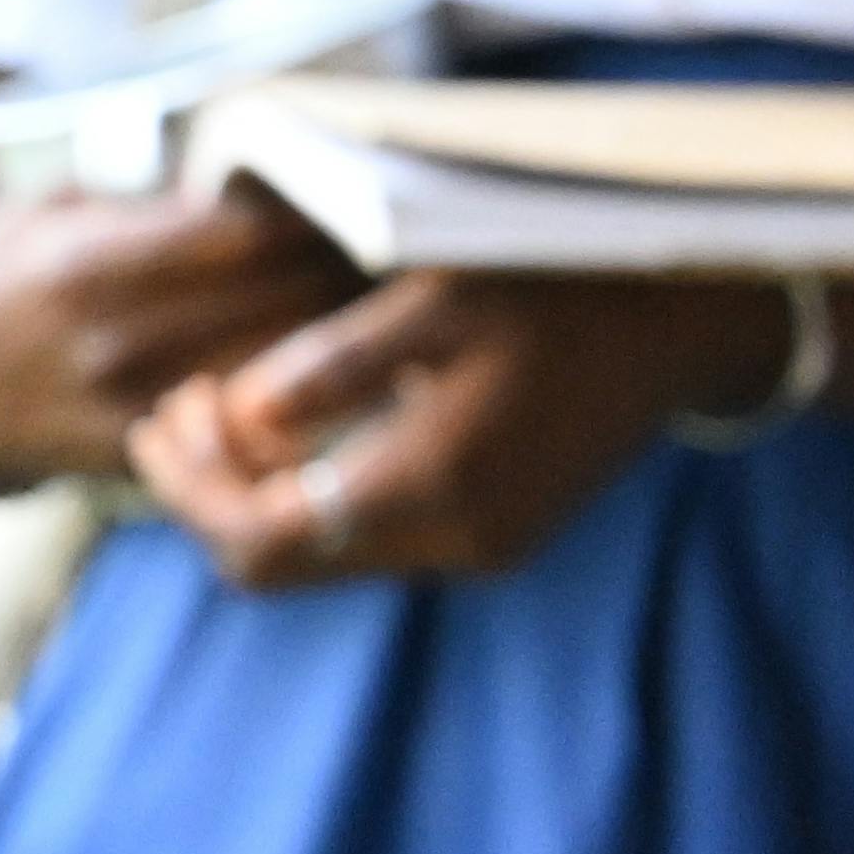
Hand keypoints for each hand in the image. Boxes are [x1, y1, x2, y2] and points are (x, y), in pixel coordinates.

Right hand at [0, 178, 367, 489]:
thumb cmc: (6, 266)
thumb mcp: (56, 207)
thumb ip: (154, 200)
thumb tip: (273, 178)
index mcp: (90, 263)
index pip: (246, 236)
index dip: (320, 215)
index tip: (371, 194)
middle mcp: (113, 340)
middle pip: (277, 302)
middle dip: (351, 272)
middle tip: (421, 247)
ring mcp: (128, 406)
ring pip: (278, 370)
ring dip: (343, 337)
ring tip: (402, 302)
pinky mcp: (137, 456)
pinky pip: (246, 430)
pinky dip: (301, 399)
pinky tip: (351, 370)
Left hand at [126, 262, 797, 593]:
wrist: (683, 324)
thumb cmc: (560, 290)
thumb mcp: (439, 296)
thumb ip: (335, 363)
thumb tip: (240, 413)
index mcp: (432, 484)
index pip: (259, 538)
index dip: (193, 486)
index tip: (169, 409)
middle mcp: (454, 541)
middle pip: (280, 564)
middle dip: (212, 492)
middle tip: (180, 407)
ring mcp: (481, 548)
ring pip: (324, 555)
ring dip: (262, 492)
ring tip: (229, 408)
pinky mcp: (499, 536)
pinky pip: (374, 537)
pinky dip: (319, 494)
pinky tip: (307, 432)